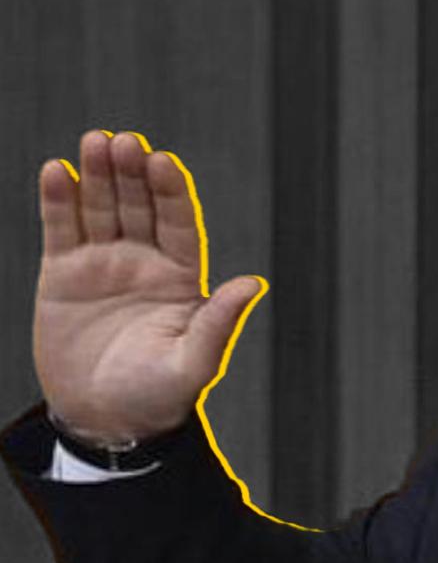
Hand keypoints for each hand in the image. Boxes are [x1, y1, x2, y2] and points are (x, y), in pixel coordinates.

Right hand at [33, 130, 264, 443]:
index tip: (163, 162)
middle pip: (140, 205)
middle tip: (123, 141)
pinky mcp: (63, 274)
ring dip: (97, 175)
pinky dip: (59, 200)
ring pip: (102, 208)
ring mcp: (104, 264)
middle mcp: (145, 262)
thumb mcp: (193, 363)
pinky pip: (62, 229)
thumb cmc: (158, 397)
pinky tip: (57, 171)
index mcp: (181, 276)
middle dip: (132, 173)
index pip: (178, 222)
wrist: (104, 421)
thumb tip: (253, 283)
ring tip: (92, 142)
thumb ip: (218, 322)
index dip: (171, 191)